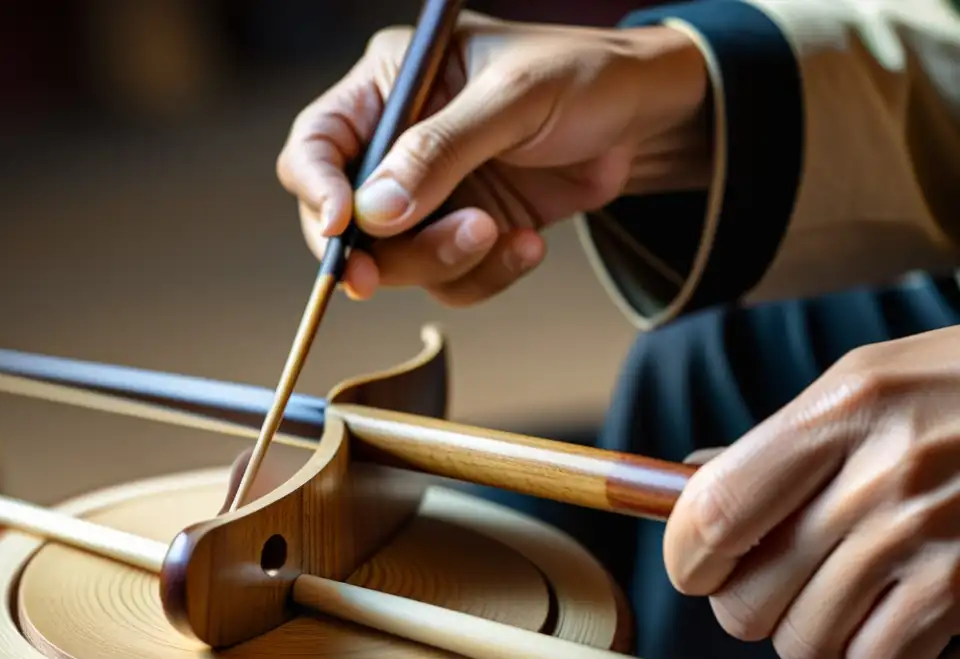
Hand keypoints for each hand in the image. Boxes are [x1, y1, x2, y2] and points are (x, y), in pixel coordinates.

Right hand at [277, 12, 708, 304]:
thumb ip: (439, 151)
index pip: (317, 144)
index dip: (317, 189)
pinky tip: (528, 242)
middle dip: (392, 248)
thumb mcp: (511, 100)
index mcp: (390, 86)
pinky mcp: (463, 231)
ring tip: (503, 232)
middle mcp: (397, 145)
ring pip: (398, 262)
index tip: (344, 227)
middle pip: (349, 221)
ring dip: (448, 261)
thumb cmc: (581, 78)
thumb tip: (374, 214)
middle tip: (456, 239)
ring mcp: (430, 195)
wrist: (642, 118)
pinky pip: (449, 279)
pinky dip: (486, 274)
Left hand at [665, 326, 959, 658]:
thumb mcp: (867, 385)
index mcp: (840, 412)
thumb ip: (779, 441)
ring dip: (819, 635)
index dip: (686, 560)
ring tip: (851, 596)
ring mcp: (934, 540)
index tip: (696, 569)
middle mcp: (882, 478)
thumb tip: (686, 485)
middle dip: (751, 607)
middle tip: (781, 583)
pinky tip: (907, 619)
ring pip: (809, 648)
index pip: (712, 514)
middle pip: (749, 603)